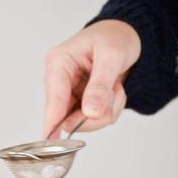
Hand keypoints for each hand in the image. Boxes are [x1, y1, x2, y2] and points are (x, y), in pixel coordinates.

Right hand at [43, 20, 140, 137]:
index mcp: (59, 63)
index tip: (49, 141)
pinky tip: (112, 92)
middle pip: (68, 117)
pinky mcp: (79, 102)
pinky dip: (108, 110)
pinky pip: (92, 119)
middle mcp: (59, 81)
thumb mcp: (112, 56)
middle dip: (96, 113)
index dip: (52, 123)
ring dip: (106, 111)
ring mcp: (69, 93)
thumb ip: (100, 85)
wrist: (128, 36)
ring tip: (115, 88)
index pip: (54, 100)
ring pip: (82, 122)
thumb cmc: (116, 36)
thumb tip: (89, 111)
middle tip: (114, 95)